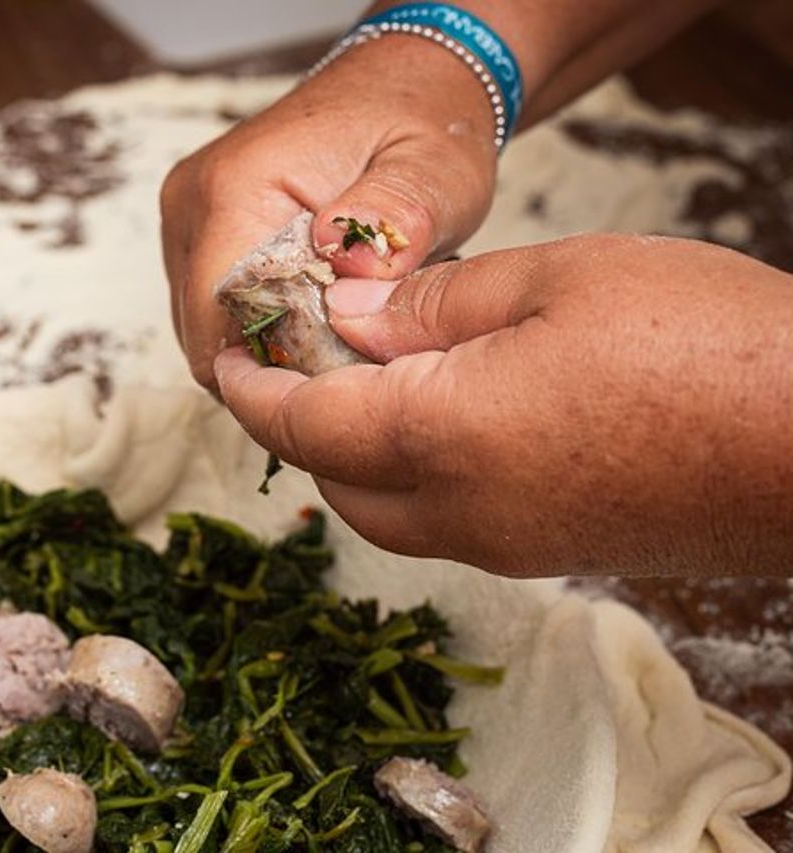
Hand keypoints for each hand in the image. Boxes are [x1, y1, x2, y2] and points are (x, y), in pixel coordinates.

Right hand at [160, 36, 497, 387]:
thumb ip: (397, 217)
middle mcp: (192, 204)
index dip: (277, 368)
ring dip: (271, 340)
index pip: (218, 328)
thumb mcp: (434, 171)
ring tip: (340, 314)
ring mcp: (187, 217)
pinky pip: (216, 306)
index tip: (344, 367)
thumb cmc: (420, 122)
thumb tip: (353, 272)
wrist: (404, 79)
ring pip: (209, 328)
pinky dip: (264, 319)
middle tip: (356, 341)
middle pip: (208, 336)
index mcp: (235, 191)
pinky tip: (317, 300)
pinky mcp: (198, 228)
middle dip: (277, 358)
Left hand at [215, 234, 792, 577]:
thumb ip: (430, 305)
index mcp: (442, 438)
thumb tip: (348, 319)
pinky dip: (415, 477)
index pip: (303, 426)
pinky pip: (448, 523)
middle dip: (301, 427)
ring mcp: (511, 544)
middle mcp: (463, 512)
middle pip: (336, 482)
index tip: (231, 361)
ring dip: (356, 457)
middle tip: (300, 360)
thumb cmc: (702, 342)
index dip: (256, 391)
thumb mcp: (553, 281)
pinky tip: (443, 419)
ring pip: (389, 513)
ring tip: (366, 385)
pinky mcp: (555, 551)